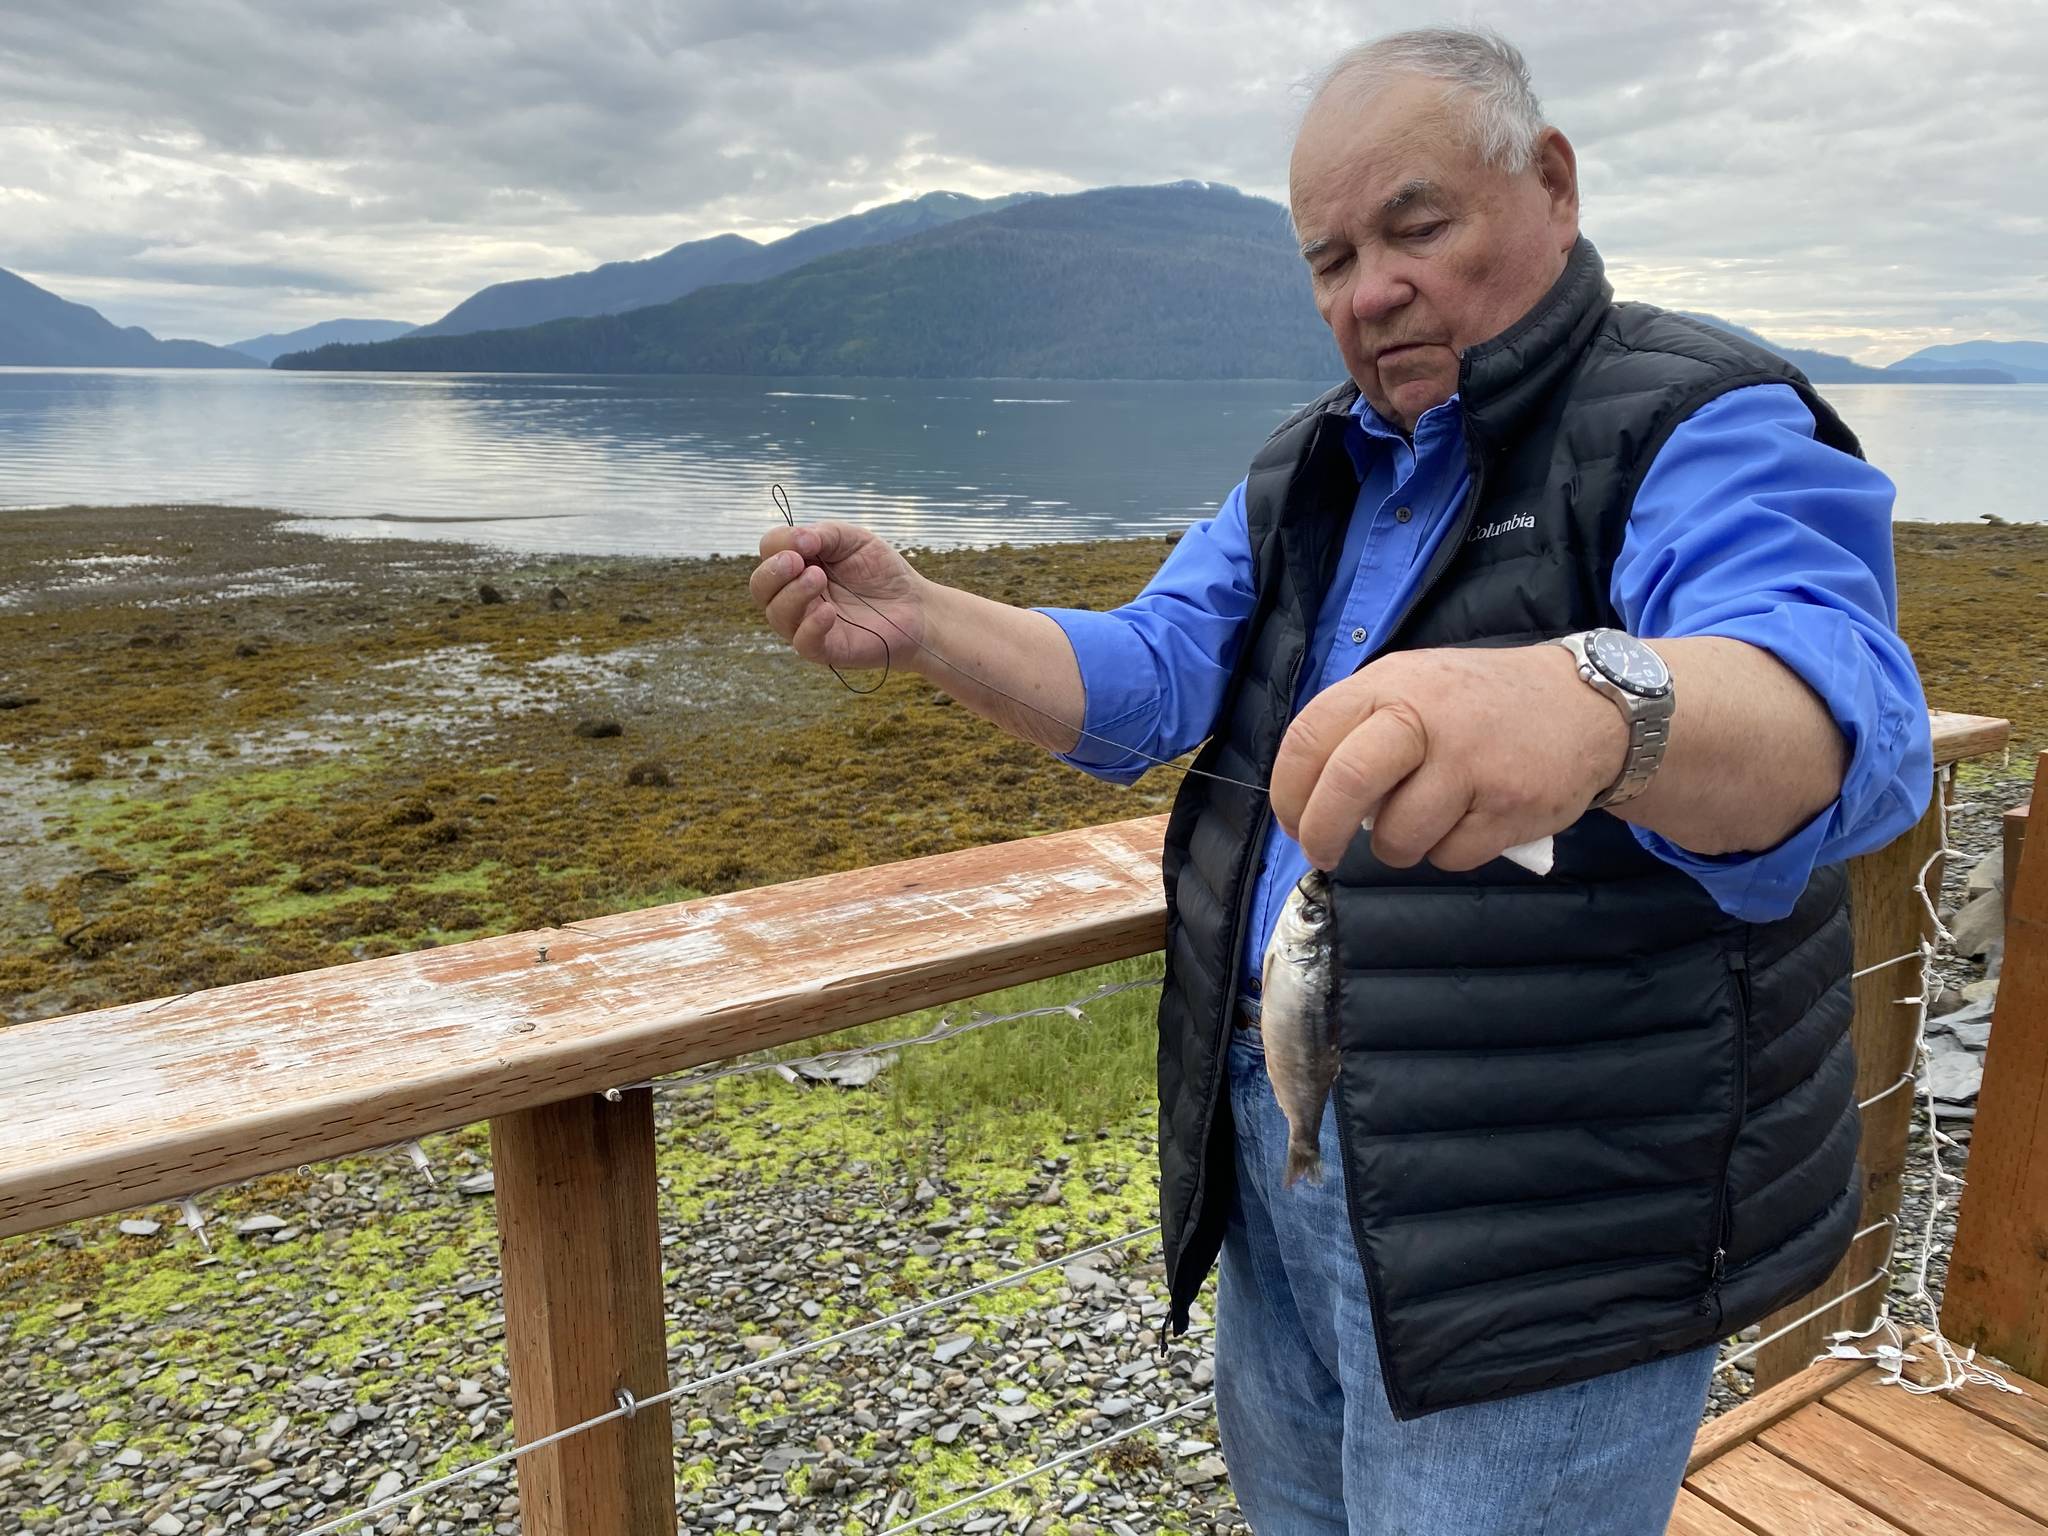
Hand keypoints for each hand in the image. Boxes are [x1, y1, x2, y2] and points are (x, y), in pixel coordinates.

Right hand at [750, 521, 926, 671]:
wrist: (916, 606)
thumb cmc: (881, 572)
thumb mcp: (854, 539)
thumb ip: (824, 534)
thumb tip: (798, 540)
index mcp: (798, 565)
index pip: (769, 552)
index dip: (780, 543)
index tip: (809, 540)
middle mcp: (795, 595)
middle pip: (760, 587)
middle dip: (772, 572)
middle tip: (796, 562)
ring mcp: (807, 623)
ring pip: (777, 614)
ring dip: (792, 594)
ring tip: (819, 579)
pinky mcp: (826, 649)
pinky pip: (803, 643)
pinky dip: (810, 626)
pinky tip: (829, 612)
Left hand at [1269, 645, 1627, 871]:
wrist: (1586, 707)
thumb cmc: (1480, 705)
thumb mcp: (1415, 686)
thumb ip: (1362, 730)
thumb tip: (1310, 801)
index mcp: (1390, 684)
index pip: (1310, 737)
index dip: (1288, 790)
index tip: (1292, 820)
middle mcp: (1427, 717)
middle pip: (1345, 786)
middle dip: (1321, 832)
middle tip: (1322, 853)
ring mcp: (1470, 763)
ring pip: (1397, 837)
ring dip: (1398, 846)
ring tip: (1424, 820)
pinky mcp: (1507, 807)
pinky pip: (1449, 856)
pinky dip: (1450, 852)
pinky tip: (1471, 820)